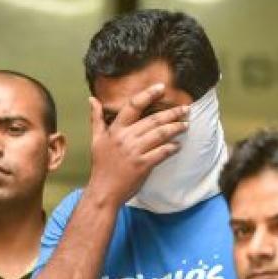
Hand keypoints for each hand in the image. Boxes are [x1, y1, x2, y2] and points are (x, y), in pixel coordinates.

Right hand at [85, 83, 188, 206]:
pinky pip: (162, 152)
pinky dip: (172, 148)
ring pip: (160, 134)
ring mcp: (135, 152)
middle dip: (172, 113)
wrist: (104, 191)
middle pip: (153, 120)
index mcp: (115, 130)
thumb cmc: (101, 165)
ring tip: (185, 125)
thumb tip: (92, 99)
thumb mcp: (96, 139)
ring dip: (176, 128)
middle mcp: (126, 138)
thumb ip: (96, 118)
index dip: (148, 94)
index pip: (133, 106)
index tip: (161, 87)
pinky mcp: (143, 165)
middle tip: (185, 109)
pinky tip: (178, 145)